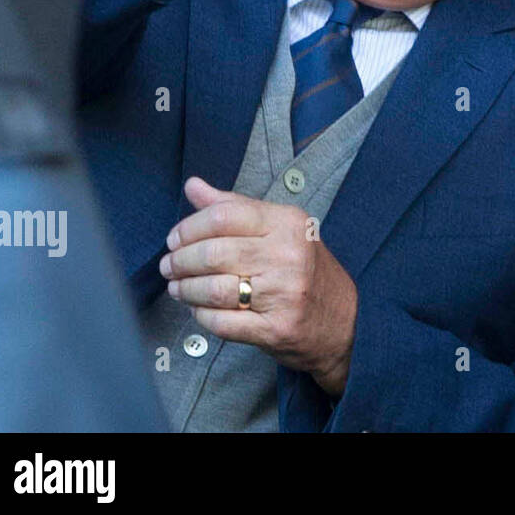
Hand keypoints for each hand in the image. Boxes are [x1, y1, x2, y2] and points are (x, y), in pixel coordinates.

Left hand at [159, 176, 357, 395]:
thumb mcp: (279, 229)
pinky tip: (198, 310)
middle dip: (180, 261)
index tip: (174, 238)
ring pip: (213, 289)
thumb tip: (193, 186)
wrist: (345, 320)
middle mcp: (288, 255)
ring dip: (185, 290)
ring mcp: (284, 294)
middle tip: (169, 266)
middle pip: (214, 253)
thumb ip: (235, 208)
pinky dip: (201, 316)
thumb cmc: (305, 269)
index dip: (189, 227)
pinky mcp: (276, 328)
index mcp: (288, 224)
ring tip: (178, 287)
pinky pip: (222, 322)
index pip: (224, 216)